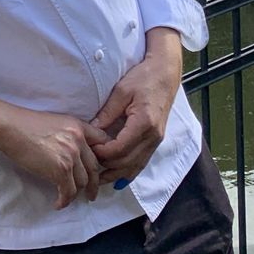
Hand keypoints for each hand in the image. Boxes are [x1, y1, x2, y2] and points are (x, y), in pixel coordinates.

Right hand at [1, 107, 111, 208]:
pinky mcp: (60, 169)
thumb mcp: (57, 122)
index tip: (98, 169)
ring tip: (69, 198)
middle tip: (91, 193)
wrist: (11, 128)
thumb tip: (76, 154)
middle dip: (94, 183)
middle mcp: (79, 140)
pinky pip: (69, 191)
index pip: (102, 141)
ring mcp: (71, 155)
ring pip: (83, 181)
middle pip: (94, 166)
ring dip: (76, 193)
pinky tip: (59, 203)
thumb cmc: (27, 125)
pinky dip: (65, 200)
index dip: (103, 157)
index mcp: (79, 126)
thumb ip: (71, 135)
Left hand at [90, 27, 182, 184]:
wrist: (166, 74)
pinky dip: (129, 172)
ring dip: (117, 174)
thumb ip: (107, 113)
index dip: (102, 153)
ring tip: (98, 180)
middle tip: (88, 165)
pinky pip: (142, 162)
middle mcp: (153, 136)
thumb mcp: (121, 91)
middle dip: (107, 166)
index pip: (119, 148)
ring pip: (135, 166)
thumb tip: (91, 131)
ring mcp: (157, 140)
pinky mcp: (156, 140)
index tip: (88, 150)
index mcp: (144, 123)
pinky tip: (116, 178)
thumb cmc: (143, 78)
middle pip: (127, 162)